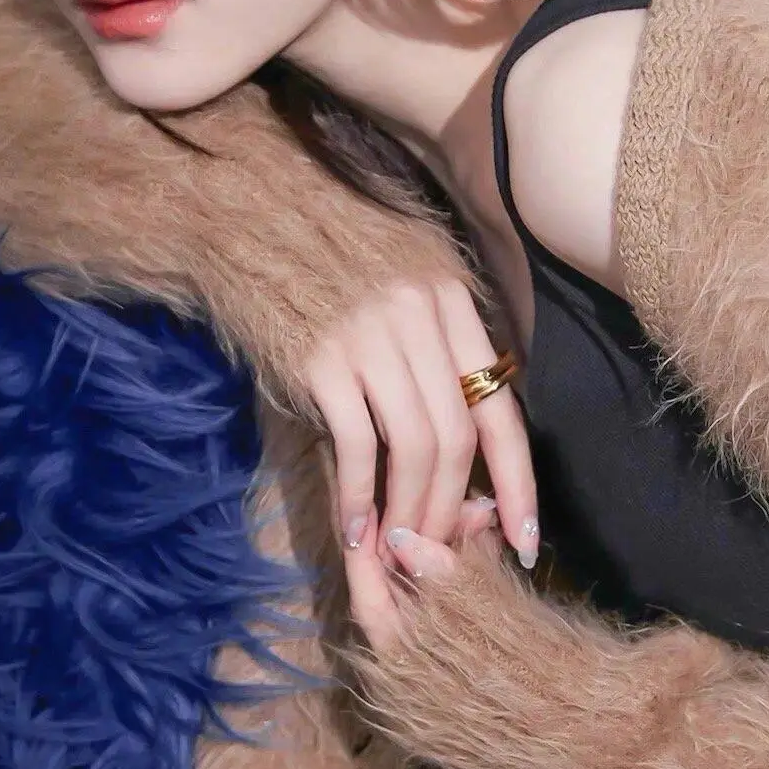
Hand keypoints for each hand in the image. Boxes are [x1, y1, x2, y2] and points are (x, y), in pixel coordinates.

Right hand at [303, 278, 538, 651]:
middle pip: (457, 436)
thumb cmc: (322, 257)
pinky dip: (359, 497)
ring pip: (414, 447)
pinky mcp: (319, 359)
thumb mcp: (399, 280)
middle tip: (437, 552)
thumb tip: (460, 436)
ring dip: (409, 512)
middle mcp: (419, 316)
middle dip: (450, 509)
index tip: (523, 540)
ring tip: (398, 550)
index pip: (500, 408)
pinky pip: (356, 444)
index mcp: (450, 300)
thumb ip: (435, 343)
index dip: (518, 483)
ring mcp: (370, 336)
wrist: (244, 216)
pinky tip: (356, 530)